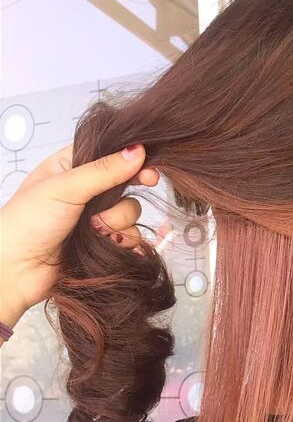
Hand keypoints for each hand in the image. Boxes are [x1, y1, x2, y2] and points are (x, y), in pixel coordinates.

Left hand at [0, 143, 158, 329]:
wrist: (16, 270)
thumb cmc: (25, 224)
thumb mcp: (63, 188)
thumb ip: (103, 171)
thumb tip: (136, 151)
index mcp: (71, 167)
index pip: (109, 155)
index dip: (131, 159)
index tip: (147, 168)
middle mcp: (86, 191)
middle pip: (126, 184)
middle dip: (125, 194)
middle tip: (141, 186)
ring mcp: (95, 217)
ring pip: (130, 213)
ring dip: (117, 222)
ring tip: (93, 231)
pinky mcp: (104, 242)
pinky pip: (130, 236)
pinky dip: (123, 242)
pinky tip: (107, 245)